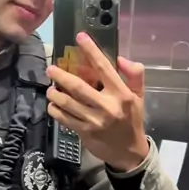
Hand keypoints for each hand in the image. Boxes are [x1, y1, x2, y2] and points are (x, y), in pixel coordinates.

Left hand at [46, 32, 148, 171]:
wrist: (129, 152)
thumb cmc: (131, 120)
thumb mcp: (138, 96)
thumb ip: (134, 75)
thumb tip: (121, 59)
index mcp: (121, 95)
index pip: (104, 68)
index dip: (91, 51)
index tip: (80, 37)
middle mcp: (107, 106)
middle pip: (79, 87)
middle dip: (61, 76)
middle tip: (51, 69)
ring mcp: (94, 121)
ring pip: (68, 104)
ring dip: (55, 94)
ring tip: (50, 88)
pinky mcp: (84, 132)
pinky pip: (64, 119)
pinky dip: (55, 110)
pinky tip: (52, 105)